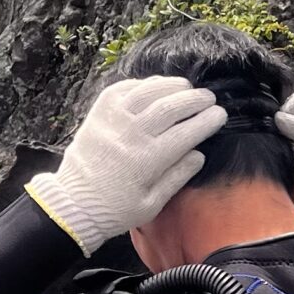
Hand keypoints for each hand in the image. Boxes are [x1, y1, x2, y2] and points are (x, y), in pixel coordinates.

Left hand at [25, 75, 225, 252]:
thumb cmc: (116, 209)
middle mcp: (132, 134)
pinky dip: (144, 84)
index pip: (187, 132)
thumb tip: (199, 154)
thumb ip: (177, 177)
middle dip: (196, 99)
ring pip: (149, 91)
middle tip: (209, 98)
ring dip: (172, 85)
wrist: (74, 203)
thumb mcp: (152, 204)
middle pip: (171, 106)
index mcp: (149, 160)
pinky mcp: (99, 111)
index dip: (207, 120)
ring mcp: (114, 119)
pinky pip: (125, 88)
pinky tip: (156, 87)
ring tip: (186, 87)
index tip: (220, 115)